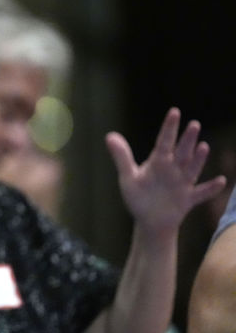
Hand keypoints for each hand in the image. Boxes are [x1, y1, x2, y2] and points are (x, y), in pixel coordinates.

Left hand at [106, 107, 225, 239]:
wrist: (150, 221)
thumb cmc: (138, 196)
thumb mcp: (128, 177)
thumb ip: (121, 157)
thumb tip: (109, 135)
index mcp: (158, 162)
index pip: (164, 142)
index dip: (169, 128)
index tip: (174, 112)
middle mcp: (173, 170)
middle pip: (181, 152)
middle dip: (187, 140)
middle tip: (194, 124)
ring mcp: (182, 184)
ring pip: (192, 169)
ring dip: (199, 159)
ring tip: (203, 146)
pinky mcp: (188, 199)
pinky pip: (201, 193)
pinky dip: (211, 188)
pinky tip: (222, 181)